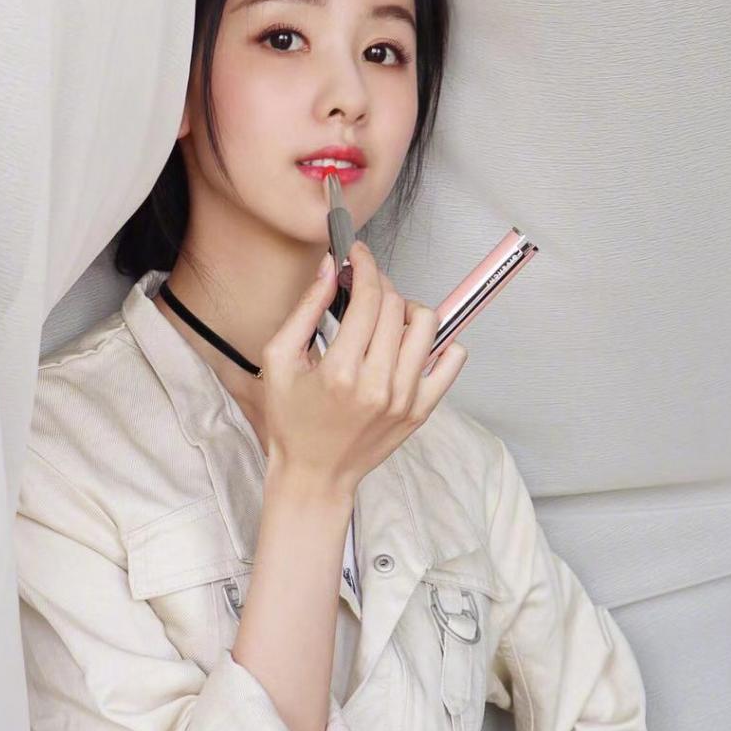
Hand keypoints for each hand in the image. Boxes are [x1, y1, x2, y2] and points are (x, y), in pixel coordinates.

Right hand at [263, 241, 468, 497]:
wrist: (314, 475)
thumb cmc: (292, 421)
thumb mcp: (280, 361)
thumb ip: (305, 310)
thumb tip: (329, 268)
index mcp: (341, 371)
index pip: (368, 297)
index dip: (364, 265)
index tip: (358, 255)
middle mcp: (378, 384)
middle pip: (395, 306)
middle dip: (379, 284)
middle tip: (361, 287)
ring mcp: (405, 398)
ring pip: (426, 325)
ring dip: (405, 309)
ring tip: (384, 319)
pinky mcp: (421, 410)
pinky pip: (450, 360)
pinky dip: (439, 343)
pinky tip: (410, 345)